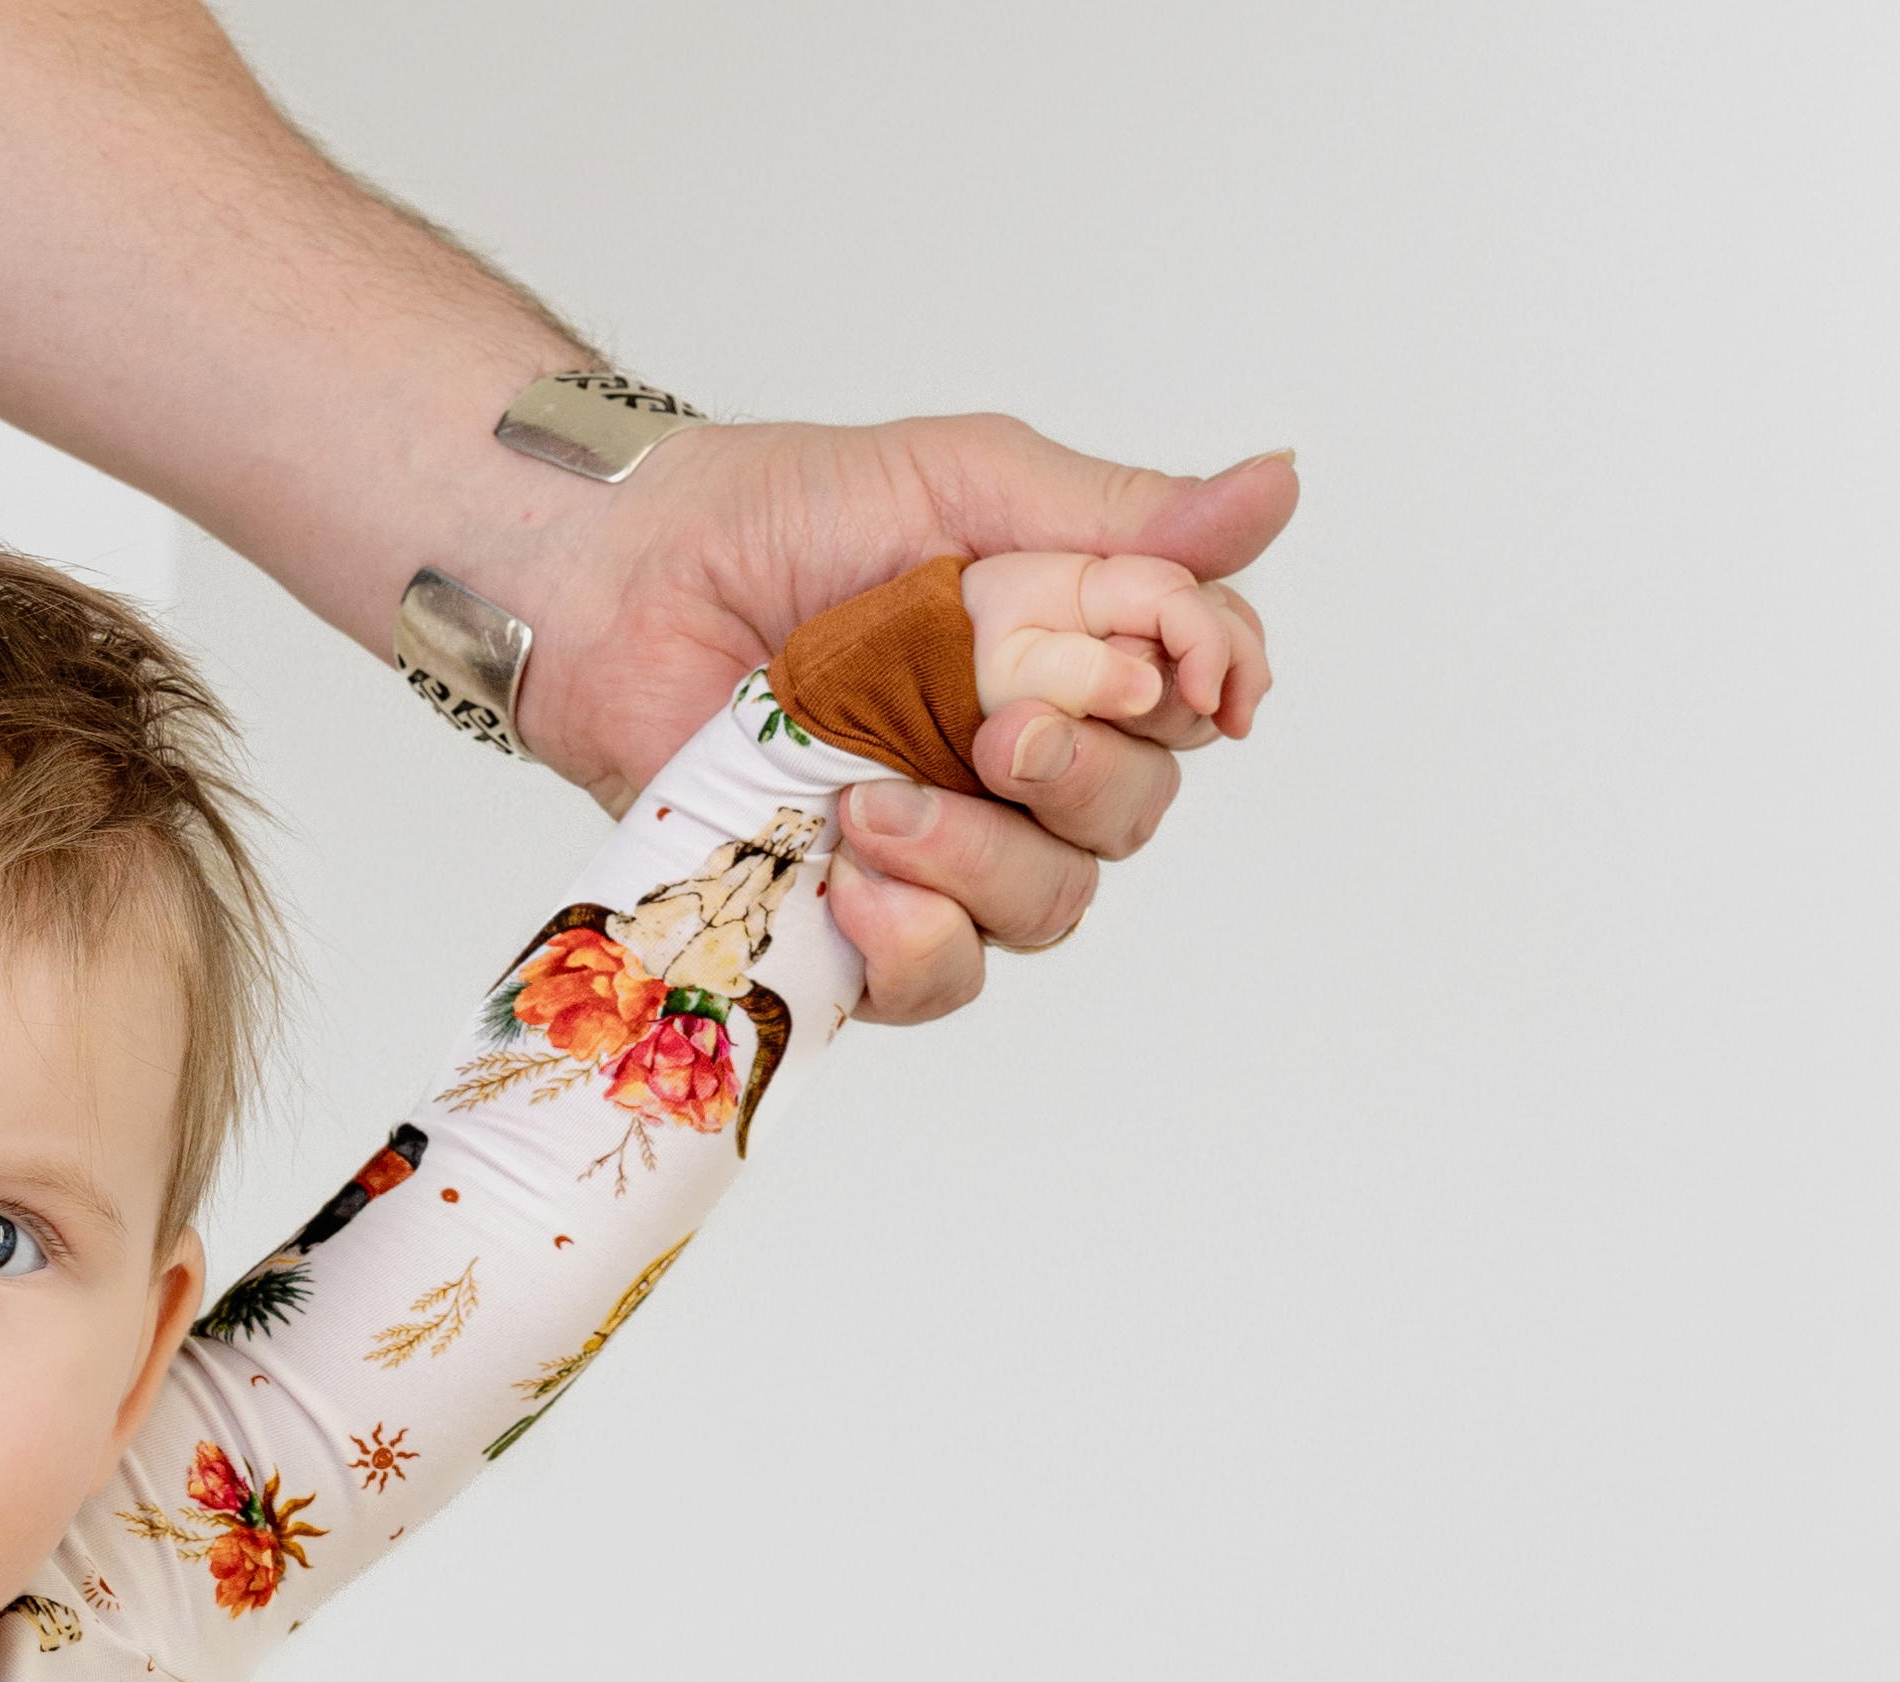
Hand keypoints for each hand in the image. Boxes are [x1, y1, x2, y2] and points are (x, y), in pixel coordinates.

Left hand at [510, 416, 1296, 1024]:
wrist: (623, 584)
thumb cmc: (781, 518)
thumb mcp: (965, 484)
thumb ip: (1116, 518)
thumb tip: (1276, 487)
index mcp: (1064, 654)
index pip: (1197, 701)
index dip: (1212, 695)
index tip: (1177, 677)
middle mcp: (1019, 764)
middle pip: (1134, 816)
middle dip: (1082, 781)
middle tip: (995, 732)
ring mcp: (943, 850)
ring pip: (1049, 906)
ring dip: (981, 863)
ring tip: (875, 804)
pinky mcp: (858, 923)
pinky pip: (942, 978)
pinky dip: (914, 938)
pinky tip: (853, 877)